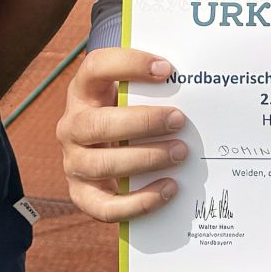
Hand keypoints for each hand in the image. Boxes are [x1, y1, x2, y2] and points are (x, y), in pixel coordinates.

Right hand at [57, 48, 190, 223]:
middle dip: (143, 122)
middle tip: (179, 120)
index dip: (129, 65)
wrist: (109, 154)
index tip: (166, 69)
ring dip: (146, 159)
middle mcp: (72, 126)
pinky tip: (170, 189)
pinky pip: (106, 207)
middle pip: (98, 124)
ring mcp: (74, 162)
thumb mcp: (133, 96)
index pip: (95, 67)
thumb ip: (154, 86)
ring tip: (181, 153)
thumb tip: (198, 79)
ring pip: (103, 164)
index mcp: (84, 91)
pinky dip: (140, 202)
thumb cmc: (130, 115)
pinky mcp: (83, 194)